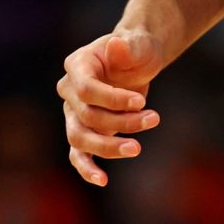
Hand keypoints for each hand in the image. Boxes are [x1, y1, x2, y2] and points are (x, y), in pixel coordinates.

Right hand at [56, 31, 164, 185]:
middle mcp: (69, 90)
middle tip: (154, 119)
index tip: (142, 102)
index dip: (113, 100)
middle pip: (86, 116)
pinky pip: (78, 154)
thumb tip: (116, 45)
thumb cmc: (137, 49)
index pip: (86, 90)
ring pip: (81, 138)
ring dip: (110, 146)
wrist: (137, 60)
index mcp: (77, 64)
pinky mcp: (83, 130)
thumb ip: (127, 45)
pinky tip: (102, 180)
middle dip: (121, 122)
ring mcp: (73, 112)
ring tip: (137, 147)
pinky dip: (87, 168)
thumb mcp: (138, 43)